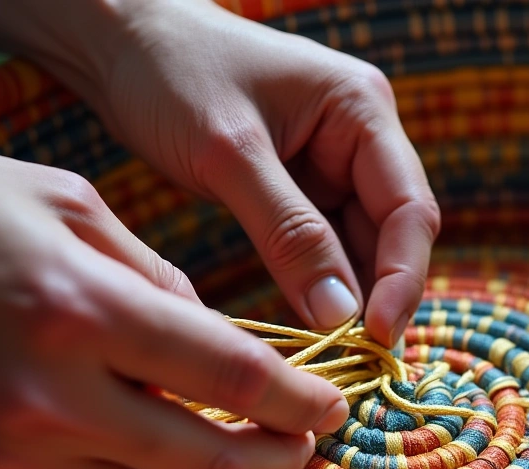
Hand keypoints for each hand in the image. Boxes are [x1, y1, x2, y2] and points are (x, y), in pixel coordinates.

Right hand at [0, 134, 348, 468]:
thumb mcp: (71, 204)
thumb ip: (161, 279)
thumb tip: (224, 343)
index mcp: (79, 309)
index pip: (231, 377)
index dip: (302, 401)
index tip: (334, 406)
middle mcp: (46, 398)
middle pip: (205, 466)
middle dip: (277, 462)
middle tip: (305, 444)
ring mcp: (9, 455)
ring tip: (252, 460)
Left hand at [53, 0, 440, 346]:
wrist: (119, 41)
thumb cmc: (171, 74)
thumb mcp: (230, 154)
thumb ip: (290, 233)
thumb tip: (342, 316)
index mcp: (362, 110)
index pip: (409, 208)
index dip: (403, 278)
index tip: (377, 338)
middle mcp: (361, 138)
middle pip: (394, 234)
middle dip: (381, 297)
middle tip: (361, 366)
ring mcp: (332, 165)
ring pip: (360, 248)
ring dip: (351, 300)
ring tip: (338, 359)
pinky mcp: (299, 189)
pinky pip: (323, 248)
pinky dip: (319, 287)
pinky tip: (311, 329)